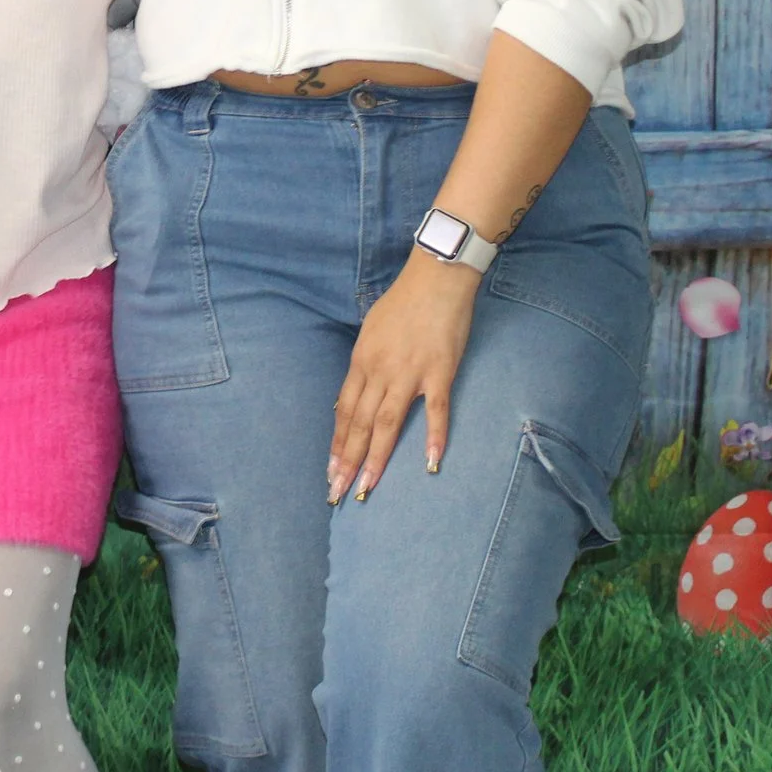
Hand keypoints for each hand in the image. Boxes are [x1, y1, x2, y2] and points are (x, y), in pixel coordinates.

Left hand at [329, 249, 479, 502]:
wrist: (435, 278)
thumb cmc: (402, 303)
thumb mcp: (370, 333)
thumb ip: (363, 367)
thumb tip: (352, 398)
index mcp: (361, 362)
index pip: (344, 412)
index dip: (337, 444)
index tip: (331, 471)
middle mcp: (380, 371)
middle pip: (359, 424)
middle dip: (347, 462)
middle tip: (338, 493)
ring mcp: (410, 373)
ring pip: (387, 423)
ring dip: (376, 459)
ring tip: (367, 487)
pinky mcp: (439, 371)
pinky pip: (435, 409)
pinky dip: (434, 436)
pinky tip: (430, 462)